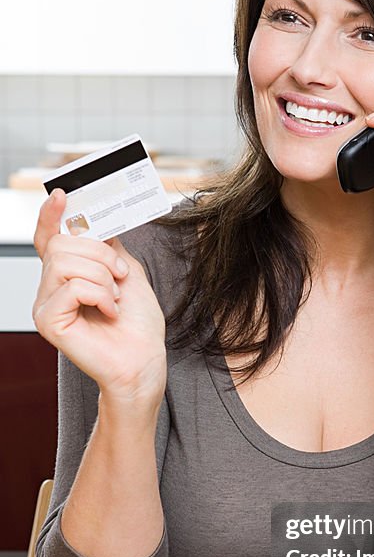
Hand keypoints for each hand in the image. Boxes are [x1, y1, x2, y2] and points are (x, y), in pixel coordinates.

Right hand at [32, 189, 166, 404]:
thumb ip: (107, 246)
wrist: (144, 361)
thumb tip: (93, 221)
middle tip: (119, 277)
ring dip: (103, 277)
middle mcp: (50, 289)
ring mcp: (45, 305)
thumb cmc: (138, 326)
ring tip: (114, 299)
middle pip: (61, 244)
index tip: (62, 195)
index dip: (51, 216)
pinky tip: (109, 312)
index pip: (48, 238)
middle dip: (100, 254)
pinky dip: (100, 295)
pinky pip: (72, 287)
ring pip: (66, 262)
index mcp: (67, 276)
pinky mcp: (48, 322)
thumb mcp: (127, 273)